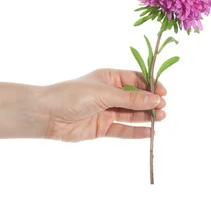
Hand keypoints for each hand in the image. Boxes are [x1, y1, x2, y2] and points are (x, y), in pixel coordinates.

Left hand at [37, 69, 165, 141]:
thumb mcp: (105, 93)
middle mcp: (110, 93)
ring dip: (146, 116)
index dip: (151, 85)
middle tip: (163, 107)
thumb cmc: (73, 95)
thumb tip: (156, 99)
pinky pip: (123, 129)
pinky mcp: (102, 127)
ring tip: (162, 118)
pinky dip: (136, 131)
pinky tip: (149, 132)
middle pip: (136, 97)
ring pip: (131, 114)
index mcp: (110, 77)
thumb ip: (131, 98)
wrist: (46, 115)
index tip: (163, 92)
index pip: (137, 79)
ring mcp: (107, 111)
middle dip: (150, 102)